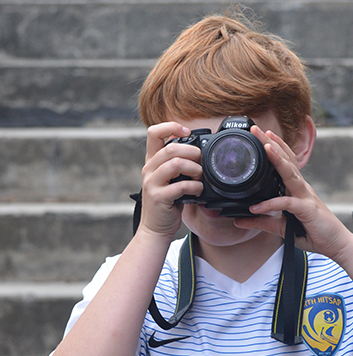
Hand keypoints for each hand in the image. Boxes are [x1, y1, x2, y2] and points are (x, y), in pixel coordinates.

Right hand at [139, 122, 203, 238]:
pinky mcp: (159, 197)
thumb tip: (198, 149)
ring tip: (200, 176)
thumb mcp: (169, 178)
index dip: (171, 127)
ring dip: (194, 169)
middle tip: (201, 161)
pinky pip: (180, 186)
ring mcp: (152, 183)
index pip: (154, 133)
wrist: (155, 228)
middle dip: (192, 152)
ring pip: (175, 164)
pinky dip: (194, 186)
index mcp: (152, 161)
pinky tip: (198, 190)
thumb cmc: (167, 202)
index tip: (187, 132)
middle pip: (170, 148)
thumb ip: (177, 163)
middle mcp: (149, 169)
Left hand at [234, 125, 352, 263]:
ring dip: (277, 159)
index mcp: (297, 188)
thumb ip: (263, 222)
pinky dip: (271, 204)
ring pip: (290, 174)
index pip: (286, 162)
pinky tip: (257, 206)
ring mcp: (306, 197)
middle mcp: (302, 188)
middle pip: (286, 160)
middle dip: (271, 143)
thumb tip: (240, 220)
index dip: (275, 146)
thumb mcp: (283, 228)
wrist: (337, 245)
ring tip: (264, 146)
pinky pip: (287, 203)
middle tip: (256, 128)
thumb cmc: (314, 233)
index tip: (260, 134)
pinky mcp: (307, 210)